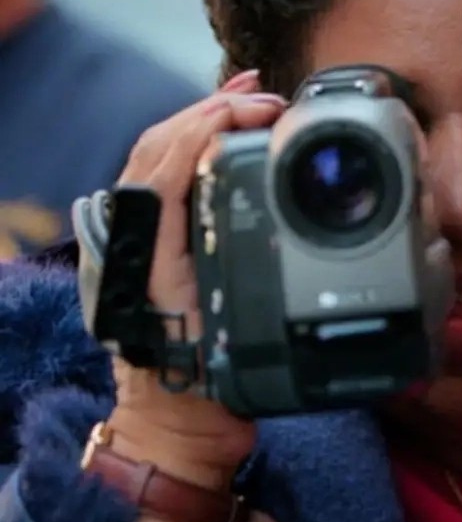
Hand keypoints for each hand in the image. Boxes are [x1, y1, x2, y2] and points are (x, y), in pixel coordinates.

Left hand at [104, 70, 288, 489]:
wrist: (180, 427)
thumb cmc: (196, 380)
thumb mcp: (212, 318)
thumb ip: (219, 264)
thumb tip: (232, 196)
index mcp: (142, 244)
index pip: (167, 158)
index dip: (211, 122)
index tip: (264, 111)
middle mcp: (135, 235)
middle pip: (162, 145)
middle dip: (211, 109)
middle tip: (265, 95)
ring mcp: (147, 241)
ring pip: (166, 157)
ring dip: (207, 121)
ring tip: (251, 101)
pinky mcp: (164, 249)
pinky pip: (178, 182)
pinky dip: (205, 149)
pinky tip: (234, 141)